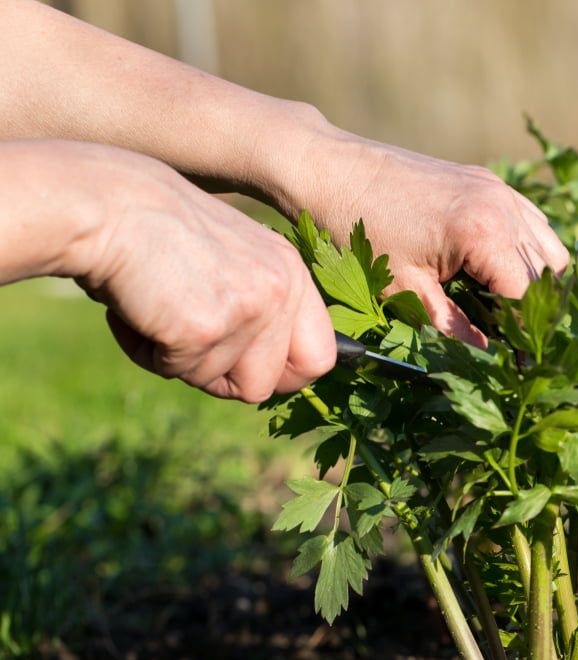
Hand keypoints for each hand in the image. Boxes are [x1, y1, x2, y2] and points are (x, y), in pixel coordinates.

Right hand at [68, 143, 336, 401]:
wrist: (107, 205)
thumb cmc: (157, 230)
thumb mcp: (233, 257)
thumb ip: (259, 303)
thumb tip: (276, 368)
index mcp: (290, 272)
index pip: (321, 357)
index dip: (283, 377)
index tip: (248, 371)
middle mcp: (279, 290)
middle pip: (267, 385)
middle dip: (223, 379)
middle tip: (188, 343)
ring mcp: (248, 311)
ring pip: (218, 383)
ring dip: (181, 361)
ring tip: (157, 309)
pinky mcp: (205, 329)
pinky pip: (176, 370)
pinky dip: (146, 350)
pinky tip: (136, 308)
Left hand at [272, 124, 569, 347]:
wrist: (329, 168)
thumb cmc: (357, 229)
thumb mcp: (401, 290)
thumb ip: (450, 327)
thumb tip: (485, 357)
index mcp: (484, 233)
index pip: (528, 296)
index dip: (524, 334)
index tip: (516, 361)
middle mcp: (502, 207)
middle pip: (546, 275)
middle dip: (533, 312)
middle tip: (511, 342)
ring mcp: (499, 190)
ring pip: (548, 248)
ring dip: (536, 282)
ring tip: (506, 310)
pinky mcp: (488, 182)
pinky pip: (531, 223)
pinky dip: (527, 252)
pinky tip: (499, 273)